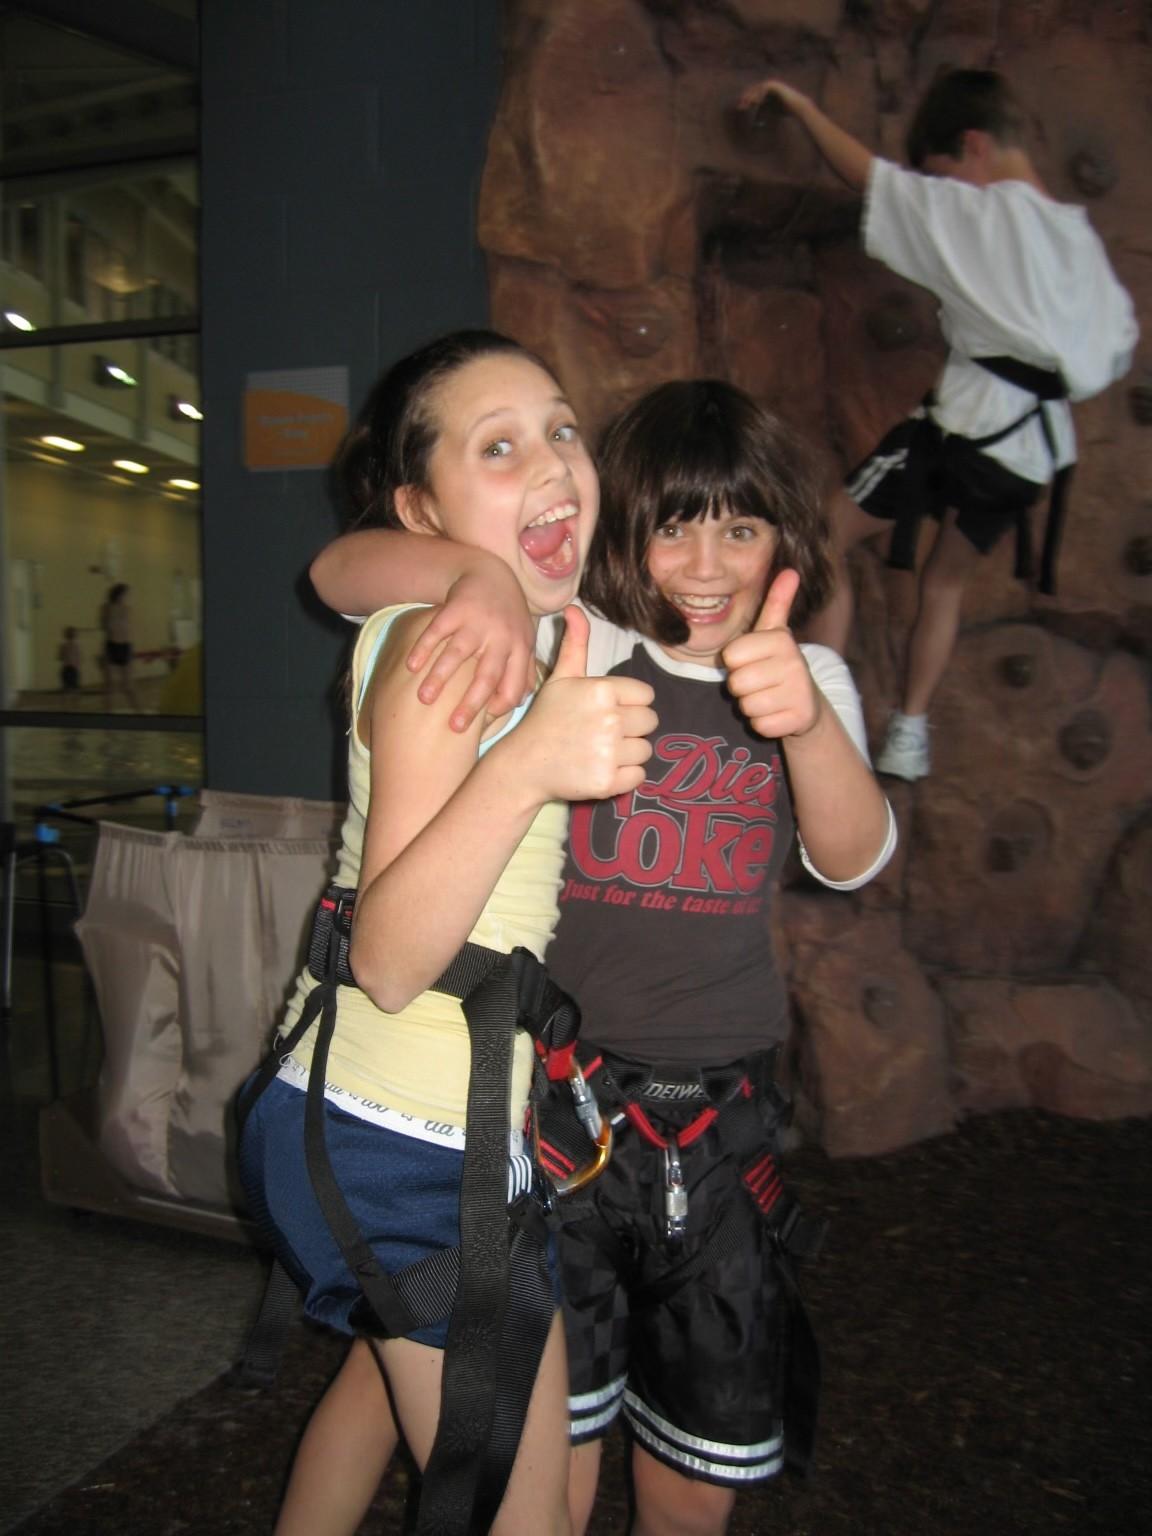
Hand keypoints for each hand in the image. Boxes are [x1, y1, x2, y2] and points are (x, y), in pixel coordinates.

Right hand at [406, 565, 536, 731]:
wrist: (492, 575)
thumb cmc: (508, 618)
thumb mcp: (523, 643)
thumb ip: (523, 673)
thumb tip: (516, 705)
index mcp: (519, 650)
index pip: (512, 686)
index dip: (498, 707)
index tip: (480, 727)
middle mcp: (500, 637)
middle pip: (486, 675)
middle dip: (470, 703)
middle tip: (453, 727)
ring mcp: (476, 622)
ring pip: (458, 654)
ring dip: (440, 677)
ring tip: (424, 699)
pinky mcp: (455, 608)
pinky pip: (436, 631)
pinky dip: (423, 648)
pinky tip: (411, 667)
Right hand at [514, 607, 657, 802]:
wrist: (524, 764)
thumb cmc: (546, 718)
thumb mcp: (561, 678)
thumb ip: (575, 644)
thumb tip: (573, 608)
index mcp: (602, 690)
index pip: (646, 696)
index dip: (629, 703)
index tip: (604, 710)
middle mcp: (609, 720)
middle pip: (650, 722)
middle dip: (631, 728)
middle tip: (602, 732)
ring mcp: (609, 752)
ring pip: (645, 750)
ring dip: (628, 752)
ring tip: (599, 751)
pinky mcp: (608, 781)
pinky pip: (639, 776)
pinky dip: (624, 776)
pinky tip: (600, 768)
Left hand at [722, 569, 820, 738]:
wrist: (807, 702)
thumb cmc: (779, 664)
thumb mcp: (775, 633)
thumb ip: (777, 602)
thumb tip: (790, 570)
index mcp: (780, 639)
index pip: (730, 656)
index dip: (736, 663)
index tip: (754, 661)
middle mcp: (793, 663)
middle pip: (736, 683)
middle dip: (742, 686)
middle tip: (762, 681)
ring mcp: (798, 692)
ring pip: (746, 706)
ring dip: (752, 705)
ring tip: (770, 696)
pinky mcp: (799, 719)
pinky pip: (760, 725)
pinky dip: (764, 723)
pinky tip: (778, 713)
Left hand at [738, 78, 808, 117]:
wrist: (797, 106)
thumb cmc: (784, 111)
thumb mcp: (770, 113)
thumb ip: (762, 115)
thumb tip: (753, 125)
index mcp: (765, 91)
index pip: (753, 94)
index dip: (746, 101)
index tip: (740, 108)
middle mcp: (768, 86)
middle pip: (753, 90)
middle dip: (746, 98)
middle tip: (740, 106)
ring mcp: (771, 84)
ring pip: (758, 88)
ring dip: (751, 96)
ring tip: (746, 104)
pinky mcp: (775, 85)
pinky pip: (764, 89)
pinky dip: (759, 95)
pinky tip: (755, 102)